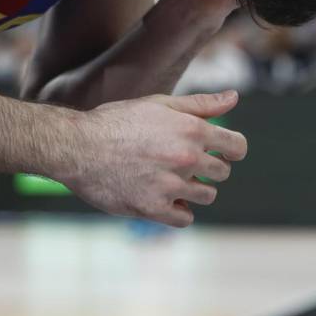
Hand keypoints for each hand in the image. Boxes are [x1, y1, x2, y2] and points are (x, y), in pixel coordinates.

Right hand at [65, 91, 246, 226]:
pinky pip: (185, 218)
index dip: (232, 148)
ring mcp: (170, 186)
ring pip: (206, 195)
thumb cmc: (119, 121)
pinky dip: (179, 210)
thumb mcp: (160, 104)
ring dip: (194, 189)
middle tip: (184, 162)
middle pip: (222, 172)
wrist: (78, 146)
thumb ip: (201, 104)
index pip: (236, 147)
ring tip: (170, 177)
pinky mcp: (153, 209)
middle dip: (208, 167)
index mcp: (192, 130)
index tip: (222, 150)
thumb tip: (234, 97)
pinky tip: (164, 196)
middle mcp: (186, 159)